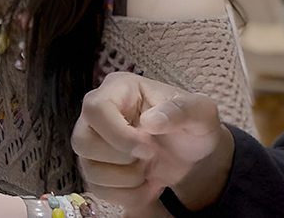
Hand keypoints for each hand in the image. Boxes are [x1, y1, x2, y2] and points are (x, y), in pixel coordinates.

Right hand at [72, 72, 233, 212]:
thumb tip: (150, 121)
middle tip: (152, 157)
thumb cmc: (194, 124)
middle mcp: (99, 113)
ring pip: (88, 169)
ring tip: (151, 169)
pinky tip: (148, 185)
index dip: (119, 134)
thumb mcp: (201, 113)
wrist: (194, 153)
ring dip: (126, 179)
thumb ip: (182, 111)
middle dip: (122, 159)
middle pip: (82, 141)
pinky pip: (97, 189)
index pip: (96, 109)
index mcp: (120, 89)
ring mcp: (94, 142)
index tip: (148, 147)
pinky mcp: (96, 168)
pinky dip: (127, 195)